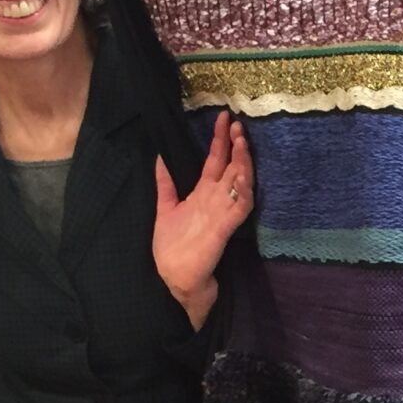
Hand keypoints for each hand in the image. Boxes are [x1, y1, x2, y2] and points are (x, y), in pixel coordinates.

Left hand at [151, 118, 252, 328]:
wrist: (176, 284)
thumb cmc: (173, 251)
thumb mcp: (165, 210)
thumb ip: (165, 185)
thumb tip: (158, 157)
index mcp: (203, 196)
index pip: (215, 162)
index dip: (220, 140)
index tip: (225, 119)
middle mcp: (216, 202)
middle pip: (231, 168)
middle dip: (236, 146)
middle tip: (238, 124)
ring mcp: (223, 215)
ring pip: (240, 183)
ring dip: (243, 163)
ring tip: (242, 142)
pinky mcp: (225, 230)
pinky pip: (239, 207)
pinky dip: (243, 191)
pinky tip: (243, 175)